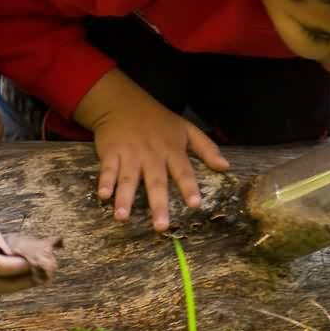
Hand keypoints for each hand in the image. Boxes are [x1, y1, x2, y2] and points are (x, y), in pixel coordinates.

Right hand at [72, 70, 228, 231]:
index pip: (183, 171)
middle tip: (161, 227)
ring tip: (122, 217)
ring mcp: (131, 153)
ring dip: (125, 198)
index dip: (189, 187)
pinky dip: (105, 181)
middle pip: (156, 181)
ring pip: (128, 178)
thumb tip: (226, 167)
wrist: (125, 103)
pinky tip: (103, 195)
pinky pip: (108, 169)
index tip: (195, 204)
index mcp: (173, 150)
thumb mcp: (187, 129)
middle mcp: (152, 154)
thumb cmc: (159, 121)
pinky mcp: (111, 152)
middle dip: (158, 204)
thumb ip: (207, 148)